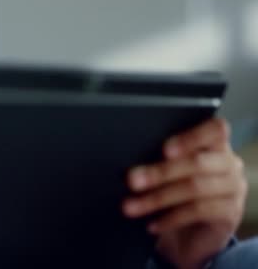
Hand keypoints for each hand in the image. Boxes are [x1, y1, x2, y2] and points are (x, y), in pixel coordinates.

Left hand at [123, 118, 247, 268]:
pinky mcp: (230, 213)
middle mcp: (229, 163)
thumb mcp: (169, 173)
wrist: (191, 234)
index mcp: (214, 144)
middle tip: (131, 180)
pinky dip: (170, 218)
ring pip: (194, 188)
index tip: (164, 150)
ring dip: (157, 198)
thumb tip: (132, 164)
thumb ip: (160, 160)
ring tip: (130, 206)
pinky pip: (198, 212)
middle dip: (159, 172)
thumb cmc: (175, 193)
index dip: (191, 138)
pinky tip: (151, 224)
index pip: (215, 130)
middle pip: (197, 162)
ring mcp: (233, 188)